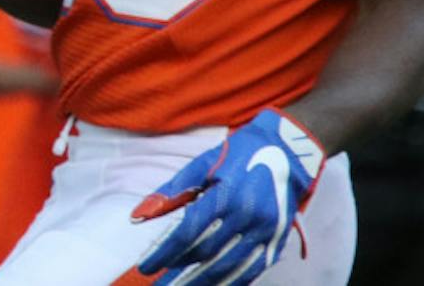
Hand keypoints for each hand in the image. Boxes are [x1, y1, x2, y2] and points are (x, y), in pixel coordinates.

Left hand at [133, 108, 323, 285]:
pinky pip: (252, 270)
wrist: (286, 152)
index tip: (146, 267)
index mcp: (225, 196)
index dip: (164, 252)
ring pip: (229, 268)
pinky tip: (212, 285)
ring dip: (203, 282)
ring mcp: (265, 232)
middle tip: (159, 285)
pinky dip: (231, 281)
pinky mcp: (277, 241)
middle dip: (179, 272)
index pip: (188, 232)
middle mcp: (247, 217)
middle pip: (206, 254)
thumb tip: (136, 216)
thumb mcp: (201, 166)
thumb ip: (170, 193)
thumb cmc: (235, 156)